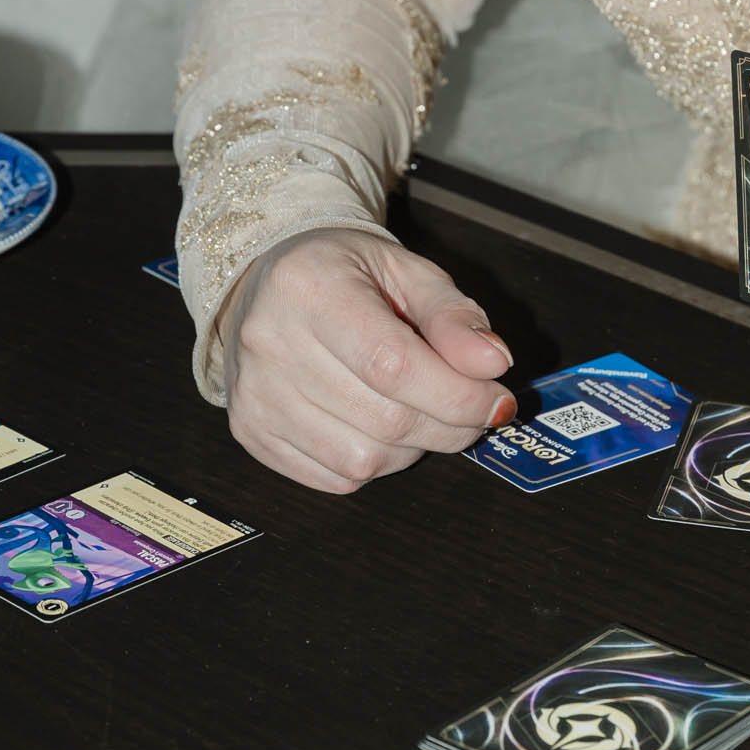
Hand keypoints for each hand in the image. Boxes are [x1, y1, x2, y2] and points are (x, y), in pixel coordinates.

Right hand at [217, 229, 514, 492]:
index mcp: (309, 288)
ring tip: (417, 413)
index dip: (458, 395)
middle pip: (385, 420)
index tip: (497, 400)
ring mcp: (255, 395)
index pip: (394, 365)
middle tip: (471, 410)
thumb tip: (494, 364)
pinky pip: (335, 478)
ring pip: (362, 460)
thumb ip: (454, 316)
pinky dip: (373, 464)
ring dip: (411, 450)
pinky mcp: (251, 432)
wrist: (267, 286)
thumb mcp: (406, 271)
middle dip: (448, 425)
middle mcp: (270, 343)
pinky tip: (376, 428)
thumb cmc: (343, 275)